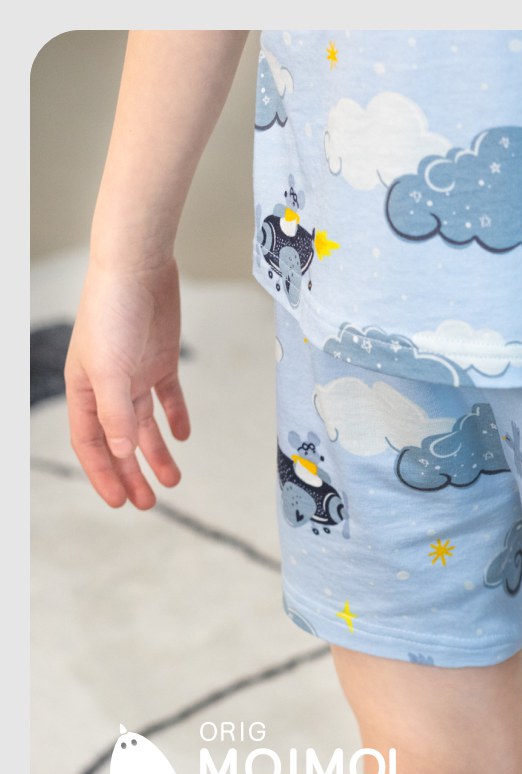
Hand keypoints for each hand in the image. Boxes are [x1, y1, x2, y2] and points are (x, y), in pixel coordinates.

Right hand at [64, 259, 190, 508]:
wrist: (138, 268)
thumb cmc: (113, 314)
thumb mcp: (111, 369)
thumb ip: (116, 412)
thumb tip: (124, 452)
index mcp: (85, 390)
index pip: (92, 443)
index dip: (104, 473)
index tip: (121, 502)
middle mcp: (108, 386)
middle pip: (120, 440)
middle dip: (132, 472)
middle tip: (148, 504)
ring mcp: (135, 373)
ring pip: (144, 424)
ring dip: (157, 452)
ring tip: (173, 481)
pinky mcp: (161, 359)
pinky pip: (167, 396)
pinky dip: (175, 416)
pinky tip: (184, 436)